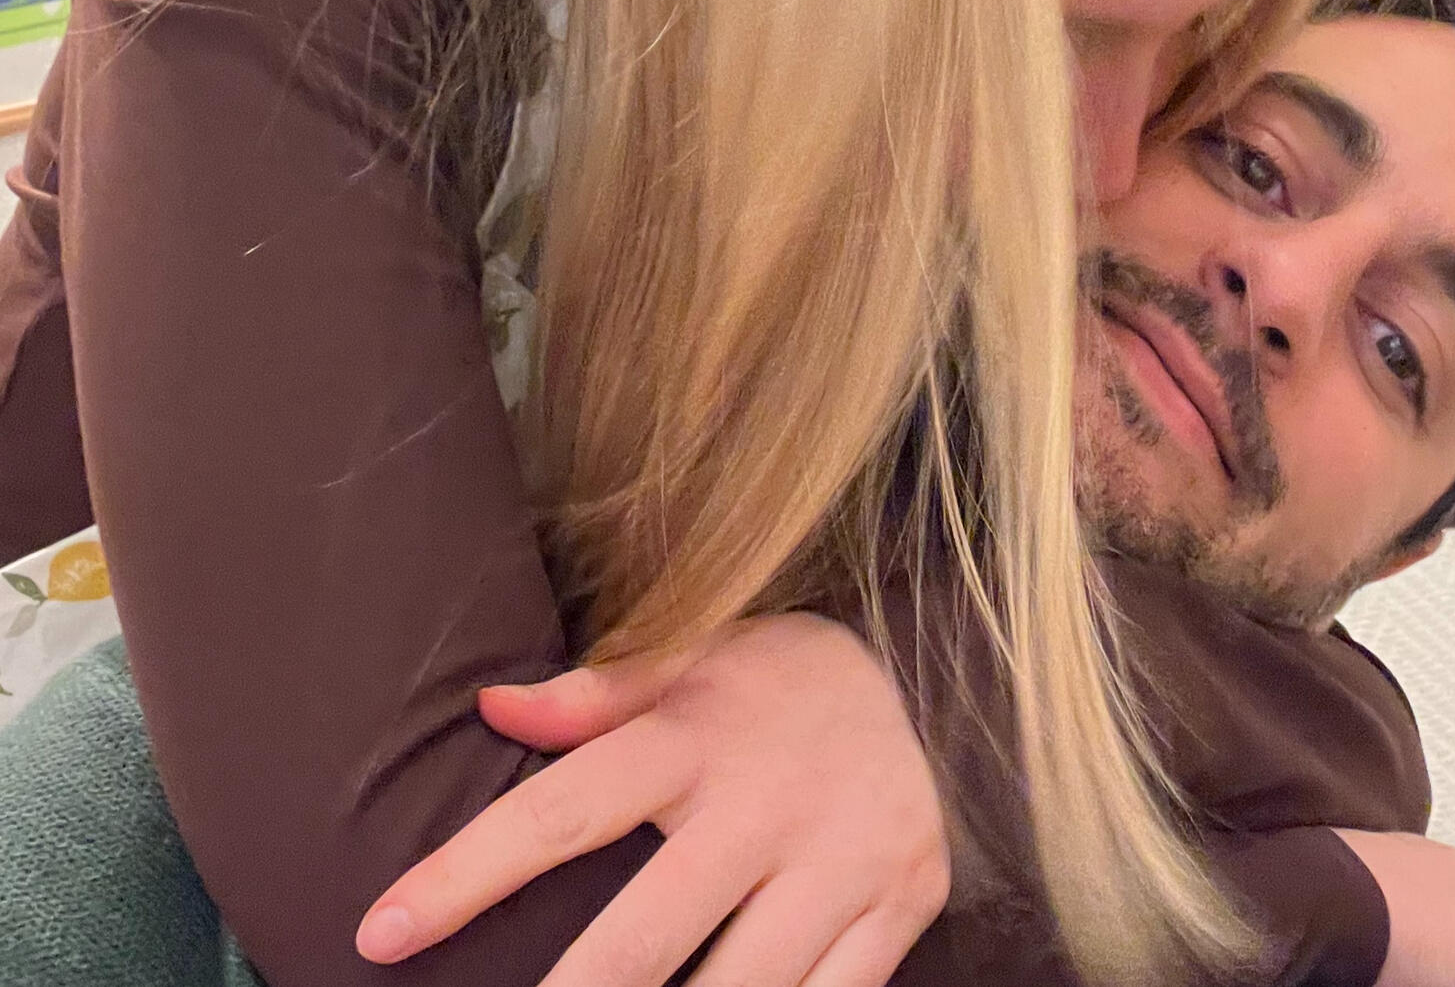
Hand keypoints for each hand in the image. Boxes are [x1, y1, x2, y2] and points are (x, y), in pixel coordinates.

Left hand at [357, 612, 950, 986]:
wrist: (936, 676)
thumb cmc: (782, 680)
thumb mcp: (697, 657)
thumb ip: (597, 691)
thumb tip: (491, 705)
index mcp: (699, 734)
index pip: (564, 810)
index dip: (466, 873)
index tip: (380, 932)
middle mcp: (768, 802)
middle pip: (644, 935)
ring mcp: (842, 863)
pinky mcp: (898, 909)